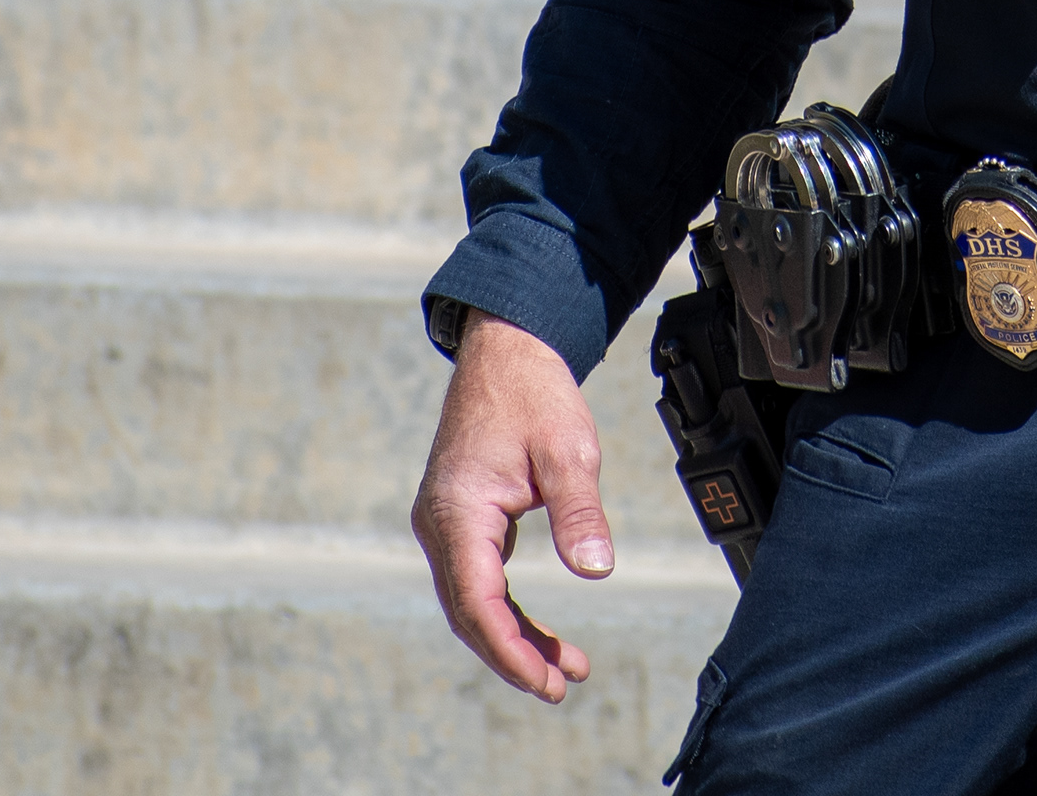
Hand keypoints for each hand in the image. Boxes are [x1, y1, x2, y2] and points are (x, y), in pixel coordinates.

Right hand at [410, 311, 615, 700]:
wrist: (507, 351)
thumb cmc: (536, 394)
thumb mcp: (569, 450)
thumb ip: (580, 511)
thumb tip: (597, 571)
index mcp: (457, 511)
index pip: (477, 602)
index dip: (511, 650)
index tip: (548, 681)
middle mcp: (439, 524)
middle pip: (470, 613)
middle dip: (514, 655)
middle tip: (563, 686)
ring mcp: (445, 523)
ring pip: (473, 601)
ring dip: (515, 637)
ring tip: (567, 667)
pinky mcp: (461, 520)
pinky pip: (479, 580)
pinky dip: (508, 609)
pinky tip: (541, 631)